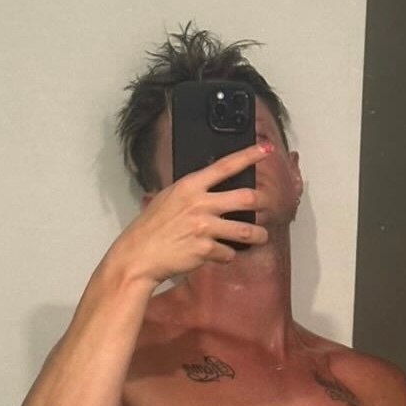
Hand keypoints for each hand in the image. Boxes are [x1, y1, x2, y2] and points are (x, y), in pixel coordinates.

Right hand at [108, 145, 269, 287]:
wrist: (138, 256)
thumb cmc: (150, 228)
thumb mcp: (167, 198)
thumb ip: (191, 192)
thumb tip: (212, 188)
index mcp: (189, 186)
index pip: (225, 166)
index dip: (248, 155)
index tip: (265, 149)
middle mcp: (199, 203)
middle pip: (246, 197)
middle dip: (262, 203)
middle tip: (267, 206)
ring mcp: (204, 227)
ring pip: (245, 230)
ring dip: (258, 235)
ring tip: (260, 237)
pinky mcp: (205, 249)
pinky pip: (229, 253)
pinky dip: (227, 256)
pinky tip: (220, 255)